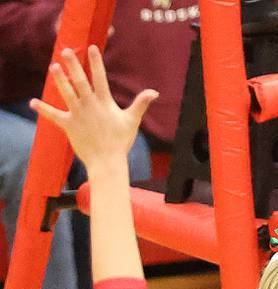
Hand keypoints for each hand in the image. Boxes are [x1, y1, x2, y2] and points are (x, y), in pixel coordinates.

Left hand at [29, 45, 157, 168]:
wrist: (107, 161)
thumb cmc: (121, 141)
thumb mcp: (132, 121)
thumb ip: (141, 104)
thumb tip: (154, 92)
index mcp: (105, 103)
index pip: (100, 78)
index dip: (96, 62)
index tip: (92, 48)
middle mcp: (90, 106)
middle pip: (79, 81)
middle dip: (73, 65)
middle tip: (66, 51)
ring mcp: (78, 115)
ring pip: (66, 93)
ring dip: (59, 80)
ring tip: (53, 67)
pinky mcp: (68, 125)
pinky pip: (53, 115)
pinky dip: (43, 109)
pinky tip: (33, 102)